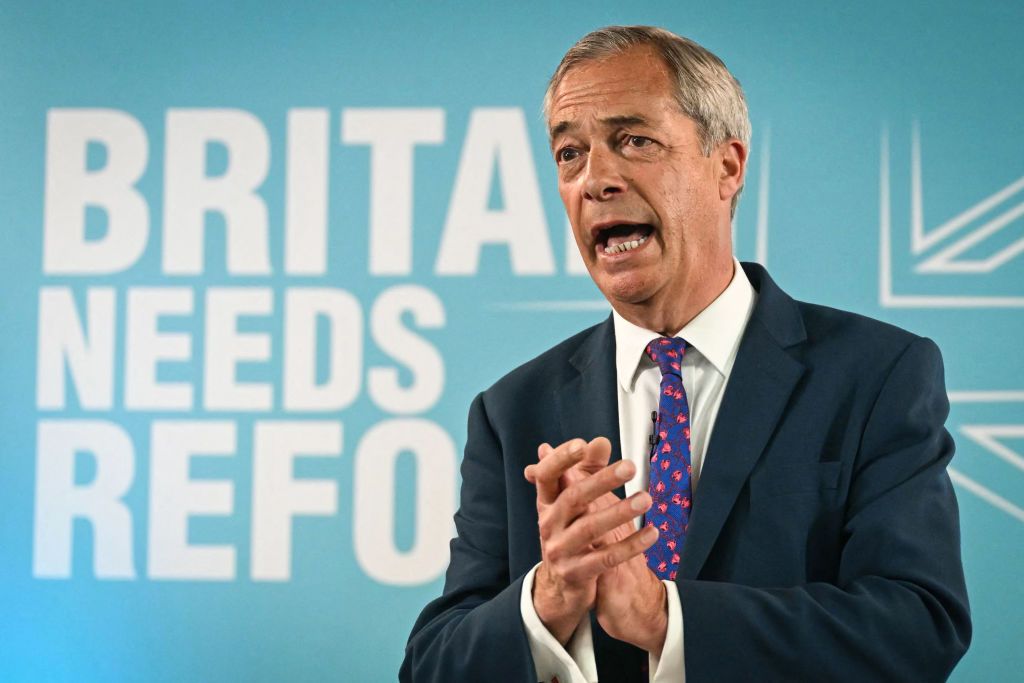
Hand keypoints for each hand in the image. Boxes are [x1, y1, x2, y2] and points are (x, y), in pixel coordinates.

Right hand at [552, 441, 668, 655]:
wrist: (560, 586)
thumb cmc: (570, 534)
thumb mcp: (573, 504)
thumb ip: (587, 470)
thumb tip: (598, 442)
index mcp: (546, 503)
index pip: (547, 475)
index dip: (561, 459)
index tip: (582, 445)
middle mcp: (548, 524)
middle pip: (573, 498)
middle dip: (602, 481)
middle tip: (630, 466)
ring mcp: (560, 550)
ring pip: (589, 529)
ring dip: (619, 512)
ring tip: (645, 499)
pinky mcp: (576, 573)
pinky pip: (606, 558)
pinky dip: (630, 546)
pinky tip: (652, 534)